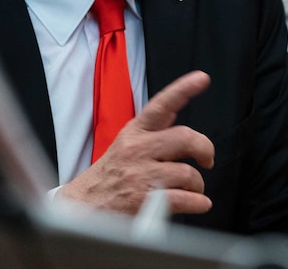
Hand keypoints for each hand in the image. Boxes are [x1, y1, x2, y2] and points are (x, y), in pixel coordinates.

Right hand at [57, 71, 214, 215]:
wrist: (80, 208)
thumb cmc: (109, 176)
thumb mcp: (126, 144)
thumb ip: (152, 129)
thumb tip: (175, 110)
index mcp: (135, 132)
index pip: (161, 105)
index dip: (183, 89)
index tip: (202, 78)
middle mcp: (137, 150)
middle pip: (185, 138)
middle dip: (205, 149)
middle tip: (207, 160)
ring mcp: (140, 175)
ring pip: (187, 172)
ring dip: (198, 184)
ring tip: (193, 189)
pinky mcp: (143, 201)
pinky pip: (184, 198)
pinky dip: (197, 202)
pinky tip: (197, 203)